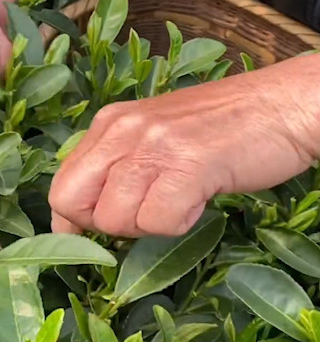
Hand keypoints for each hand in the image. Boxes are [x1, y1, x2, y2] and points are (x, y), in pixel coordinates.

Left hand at [48, 54, 319, 237]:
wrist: (282, 105)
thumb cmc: (218, 129)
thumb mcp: (151, 137)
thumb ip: (114, 168)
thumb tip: (77, 220)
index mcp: (108, 123)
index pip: (61, 185)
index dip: (72, 220)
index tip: (91, 236)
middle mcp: (122, 130)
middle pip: (74, 203)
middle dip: (103, 225)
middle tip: (143, 215)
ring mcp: (153, 146)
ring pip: (114, 219)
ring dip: (147, 226)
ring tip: (179, 199)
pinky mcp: (188, 165)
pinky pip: (158, 223)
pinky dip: (179, 224)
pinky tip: (198, 199)